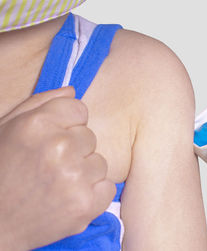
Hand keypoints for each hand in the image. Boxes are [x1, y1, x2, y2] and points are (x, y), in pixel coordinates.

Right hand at [0, 86, 115, 250]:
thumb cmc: (1, 172)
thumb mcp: (8, 129)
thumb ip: (40, 104)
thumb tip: (73, 90)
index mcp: (38, 124)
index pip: (80, 109)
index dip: (67, 125)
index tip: (53, 139)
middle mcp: (58, 147)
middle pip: (91, 136)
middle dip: (75, 149)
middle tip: (51, 166)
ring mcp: (74, 177)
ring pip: (100, 162)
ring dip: (84, 173)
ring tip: (58, 184)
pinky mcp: (85, 204)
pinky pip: (108, 187)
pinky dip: (93, 194)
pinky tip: (70, 198)